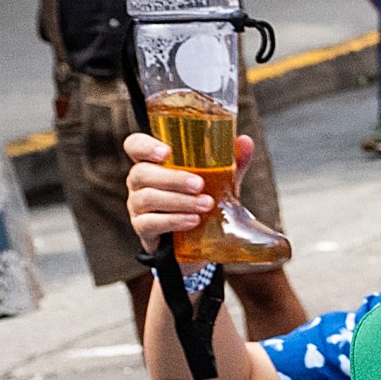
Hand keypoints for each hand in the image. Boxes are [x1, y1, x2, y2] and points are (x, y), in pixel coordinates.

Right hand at [120, 129, 234, 248]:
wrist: (199, 238)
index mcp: (153, 162)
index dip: (144, 146)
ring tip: (205, 204)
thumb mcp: (219, 179)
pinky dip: (173, 221)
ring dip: (179, 201)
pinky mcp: (142, 228)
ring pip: (147, 198)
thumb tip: (245, 141)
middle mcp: (139, 181)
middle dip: (173, 178)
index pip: (135, 146)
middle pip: (142, 173)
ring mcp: (137, 205)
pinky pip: (150, 223)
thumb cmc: (202, 197)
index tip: (167, 151)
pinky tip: (193, 220)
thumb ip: (231, 161)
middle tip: (200, 184)